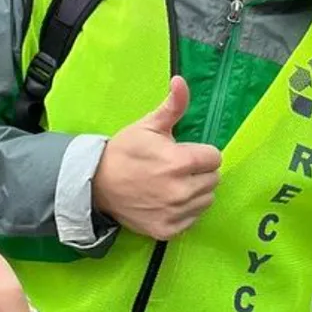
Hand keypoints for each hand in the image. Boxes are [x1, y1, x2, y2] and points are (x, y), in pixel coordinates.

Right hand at [91, 76, 221, 240]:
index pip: (215, 158)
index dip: (201, 153)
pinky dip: (185, 211)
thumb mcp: (148, 125)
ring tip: (174, 184)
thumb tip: (181, 81)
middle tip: (178, 168)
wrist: (96, 184)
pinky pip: (193, 220)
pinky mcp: (167, 230)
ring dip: (196, 192)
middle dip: (200, 171)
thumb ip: (172, 106)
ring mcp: (174, 213)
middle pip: (213, 180)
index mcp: (180, 162)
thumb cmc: (125, 151)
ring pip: (206, 200)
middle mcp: (181, 191)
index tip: (185, 153)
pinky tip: (168, 201)